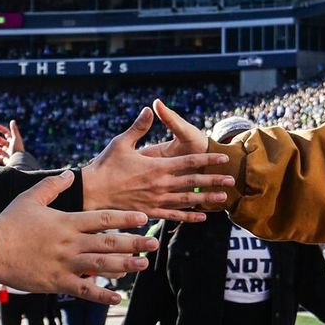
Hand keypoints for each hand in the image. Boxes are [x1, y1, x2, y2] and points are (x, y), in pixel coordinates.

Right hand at [0, 120, 22, 166]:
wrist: (18, 162)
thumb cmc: (18, 149)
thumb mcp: (16, 138)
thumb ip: (14, 130)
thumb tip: (12, 121)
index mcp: (12, 141)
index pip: (6, 133)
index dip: (1, 129)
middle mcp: (9, 146)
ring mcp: (6, 153)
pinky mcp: (3, 160)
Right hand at [0, 172, 157, 302]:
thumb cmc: (10, 222)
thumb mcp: (31, 197)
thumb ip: (53, 185)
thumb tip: (71, 174)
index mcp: (67, 222)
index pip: (103, 218)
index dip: (125, 218)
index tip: (144, 218)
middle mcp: (70, 243)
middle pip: (109, 242)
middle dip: (134, 243)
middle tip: (154, 244)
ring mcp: (65, 264)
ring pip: (101, 265)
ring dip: (125, 266)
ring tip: (144, 265)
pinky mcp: (57, 282)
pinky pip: (84, 290)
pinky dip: (102, 295)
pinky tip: (117, 297)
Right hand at [80, 107, 233, 221]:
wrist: (92, 192)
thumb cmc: (105, 166)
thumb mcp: (121, 143)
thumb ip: (139, 127)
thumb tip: (150, 108)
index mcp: (157, 167)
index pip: (190, 162)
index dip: (208, 159)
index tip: (224, 157)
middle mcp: (160, 184)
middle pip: (193, 182)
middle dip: (214, 180)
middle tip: (232, 180)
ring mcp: (156, 200)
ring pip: (187, 200)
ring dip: (206, 198)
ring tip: (223, 198)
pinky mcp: (150, 211)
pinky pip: (173, 215)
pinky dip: (189, 216)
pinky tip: (201, 216)